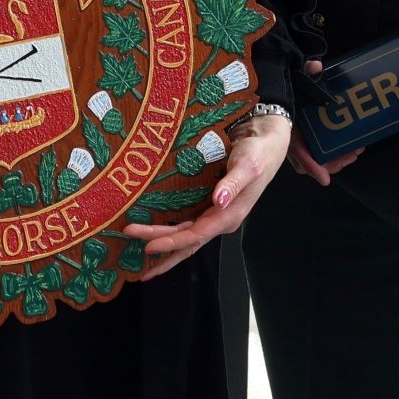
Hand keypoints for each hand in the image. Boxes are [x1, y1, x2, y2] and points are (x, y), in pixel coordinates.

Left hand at [124, 111, 290, 279]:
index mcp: (229, 215)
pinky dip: (171, 231)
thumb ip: (232, 184)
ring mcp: (215, 214)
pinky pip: (187, 223)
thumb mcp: (248, 165)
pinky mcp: (209, 205)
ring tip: (140, 255)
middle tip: (131, 241)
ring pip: (186, 236)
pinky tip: (156, 233)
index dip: (171, 242)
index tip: (147, 246)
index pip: (195, 235)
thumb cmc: (259, 153)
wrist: (267, 143)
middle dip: (160, 245)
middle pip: (186, 240)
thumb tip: (218, 201)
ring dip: (164, 244)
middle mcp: (220, 219)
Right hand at [282, 58, 362, 184]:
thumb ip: (306, 72)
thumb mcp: (296, 80)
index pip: (297, 151)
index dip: (311, 165)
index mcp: (287, 127)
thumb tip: (316, 66)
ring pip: (316, 161)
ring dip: (336, 160)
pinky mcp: (306, 142)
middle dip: (332, 163)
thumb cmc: (289, 89)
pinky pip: (318, 155)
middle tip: (351, 154)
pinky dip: (334, 156)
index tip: (324, 178)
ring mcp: (298, 142)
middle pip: (309, 162)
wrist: (279, 92)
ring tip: (355, 152)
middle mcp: (291, 139)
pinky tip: (349, 149)